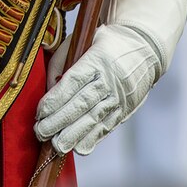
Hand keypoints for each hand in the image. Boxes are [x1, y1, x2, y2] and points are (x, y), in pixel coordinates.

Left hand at [33, 0, 186, 155]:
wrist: (146, 48)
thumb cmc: (108, 42)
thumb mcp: (84, 38)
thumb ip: (63, 60)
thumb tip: (49, 88)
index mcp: (98, 58)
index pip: (73, 81)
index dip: (55, 99)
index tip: (40, 112)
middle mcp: (110, 79)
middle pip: (81, 104)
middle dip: (59, 121)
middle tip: (41, 132)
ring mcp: (119, 96)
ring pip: (94, 119)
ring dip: (73, 135)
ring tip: (55, 145)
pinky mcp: (125, 109)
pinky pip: (107, 127)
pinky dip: (92, 139)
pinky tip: (77, 147)